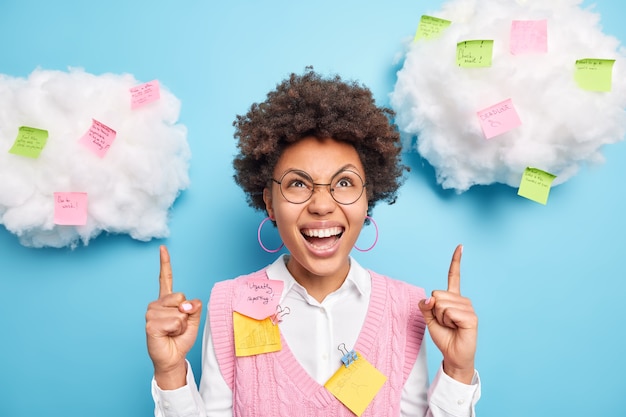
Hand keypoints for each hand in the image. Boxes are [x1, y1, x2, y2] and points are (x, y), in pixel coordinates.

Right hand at [145, 245, 201, 388]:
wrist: (173, 357)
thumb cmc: (181, 339)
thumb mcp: (193, 321)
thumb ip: (194, 308)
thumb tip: (187, 304)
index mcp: (167, 301)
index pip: (165, 278)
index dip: (164, 263)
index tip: (163, 248)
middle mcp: (157, 304)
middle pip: (180, 296)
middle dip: (186, 312)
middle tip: (178, 325)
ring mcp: (151, 314)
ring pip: (179, 311)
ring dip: (181, 324)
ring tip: (172, 331)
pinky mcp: (150, 324)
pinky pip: (174, 321)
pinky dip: (176, 330)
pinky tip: (168, 335)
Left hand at [418, 244, 477, 383]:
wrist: (453, 354)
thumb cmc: (443, 336)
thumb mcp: (429, 319)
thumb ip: (425, 306)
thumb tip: (429, 298)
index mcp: (453, 298)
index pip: (454, 276)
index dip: (456, 261)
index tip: (460, 246)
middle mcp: (462, 300)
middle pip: (436, 294)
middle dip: (434, 311)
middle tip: (444, 323)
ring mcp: (468, 307)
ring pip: (441, 304)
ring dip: (440, 318)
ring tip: (450, 326)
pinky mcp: (471, 317)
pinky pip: (449, 312)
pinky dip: (447, 322)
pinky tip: (456, 328)